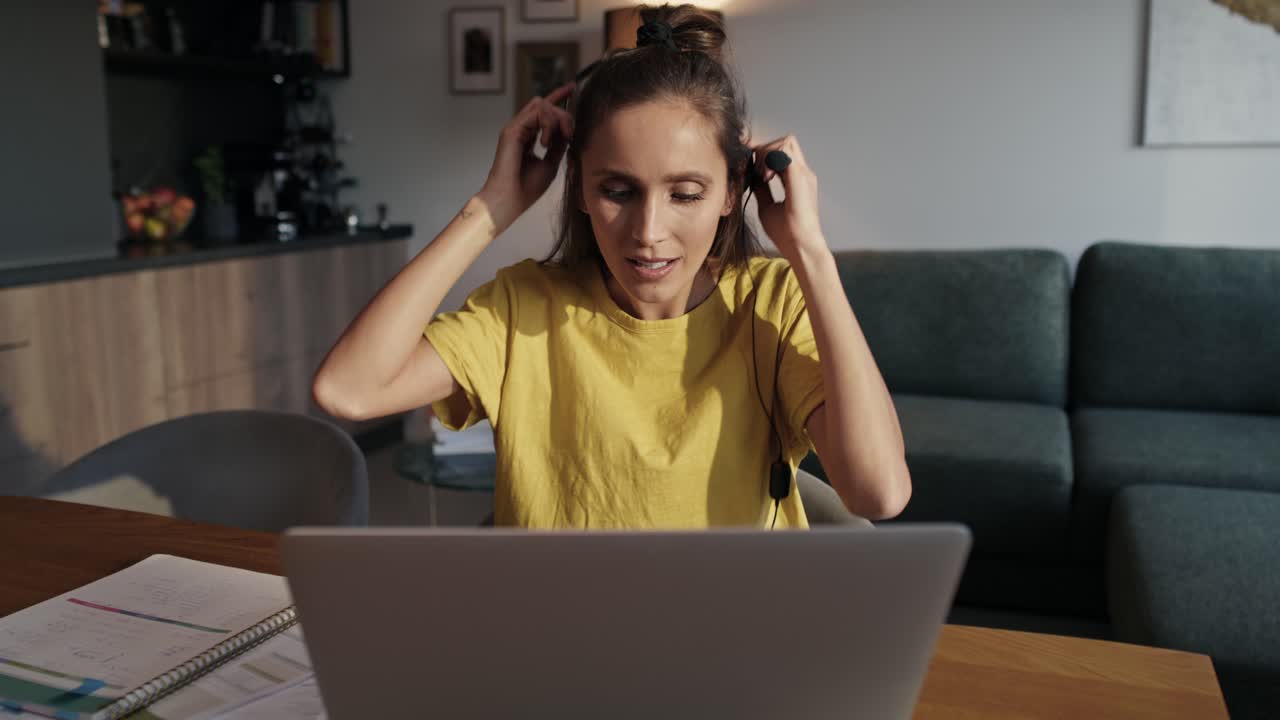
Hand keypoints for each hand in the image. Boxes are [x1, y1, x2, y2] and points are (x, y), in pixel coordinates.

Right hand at [476, 83, 574, 232]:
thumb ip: (559, 146)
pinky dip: (548, 125)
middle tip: (570, 134)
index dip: (558, 97)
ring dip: (557, 118)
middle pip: (545, 104)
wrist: (509, 201)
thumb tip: (569, 131)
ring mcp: (515, 128)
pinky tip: (546, 143)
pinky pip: (536, 113)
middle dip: (564, 114)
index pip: (544, 110)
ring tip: (559, 138)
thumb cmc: (526, 189)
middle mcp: (520, 129)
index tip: (572, 88)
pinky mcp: (511, 130)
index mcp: (528, 136)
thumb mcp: (550, 164)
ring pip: (542, 105)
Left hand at [750, 135, 825, 260]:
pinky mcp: (800, 177)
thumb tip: (751, 177)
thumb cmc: (786, 232)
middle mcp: (803, 173)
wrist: (800, 245)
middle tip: (758, 173)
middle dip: (766, 150)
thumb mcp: (767, 206)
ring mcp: (804, 173)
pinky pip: (784, 151)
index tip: (749, 164)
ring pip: (785, 142)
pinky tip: (765, 177)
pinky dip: (770, 159)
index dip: (764, 153)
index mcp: (797, 179)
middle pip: (785, 142)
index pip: (782, 152)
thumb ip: (761, 190)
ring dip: (768, 153)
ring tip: (762, 176)